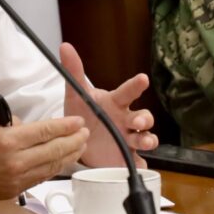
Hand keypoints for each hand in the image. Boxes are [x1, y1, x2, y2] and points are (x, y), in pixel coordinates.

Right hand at [0, 110, 87, 203]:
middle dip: (73, 141)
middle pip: (54, 151)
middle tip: (85, 132)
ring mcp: (15, 180)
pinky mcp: (12, 192)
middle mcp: (15, 163)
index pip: (46, 131)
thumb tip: (25, 127)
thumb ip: (7, 120)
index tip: (79, 121)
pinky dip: (52, 169)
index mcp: (7, 141)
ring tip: (79, 147)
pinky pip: (39, 178)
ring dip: (68, 156)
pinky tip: (60, 161)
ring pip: (50, 167)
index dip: (66, 126)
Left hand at [60, 42, 158, 167]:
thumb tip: (65, 46)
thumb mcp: (77, 95)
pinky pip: (139, 163)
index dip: (135, 85)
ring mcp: (128, 140)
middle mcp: (126, 121)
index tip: (142, 79)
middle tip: (138, 122)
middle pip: (144, 118)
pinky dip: (141, 166)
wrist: (81, 140)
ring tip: (143, 142)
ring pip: (146, 139)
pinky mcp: (126, 158)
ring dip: (148, 140)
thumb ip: (73, 72)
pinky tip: (140, 167)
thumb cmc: (85, 113)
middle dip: (144, 119)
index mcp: (116, 104)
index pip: (128, 92)